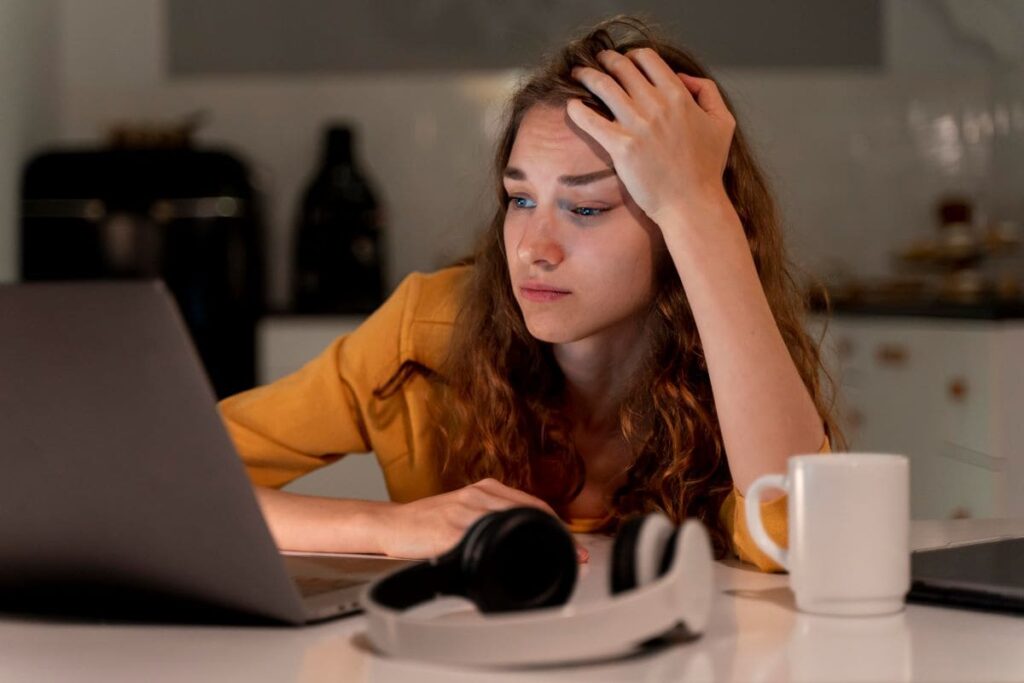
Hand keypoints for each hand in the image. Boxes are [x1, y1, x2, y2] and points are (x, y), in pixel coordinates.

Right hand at [377, 478, 588, 562]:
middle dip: (556, 536)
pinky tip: (516, 566)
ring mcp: (464, 512)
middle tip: (576, 556)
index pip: (534, 505)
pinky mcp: (449, 531)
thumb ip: (493, 519)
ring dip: (537, 546)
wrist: (390, 525)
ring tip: (556, 562)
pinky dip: (504, 555)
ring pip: (512, 527)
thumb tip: (525, 540)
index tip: (575, 545)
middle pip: (530, 515)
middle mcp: (478, 496)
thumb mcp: (465, 512)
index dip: (558, 526)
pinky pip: (484, 543)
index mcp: (486, 489)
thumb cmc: (427, 523)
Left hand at [565, 48, 735, 225]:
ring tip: (578, 75)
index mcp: (679, 96)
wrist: (692, 203)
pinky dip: (577, 109)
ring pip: (603, 86)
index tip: (623, 62)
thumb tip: (683, 77)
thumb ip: (707, 92)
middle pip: (621, 68)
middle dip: (606, 61)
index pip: (647, 59)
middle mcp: (657, 105)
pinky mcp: (621, 147)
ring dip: (587, 76)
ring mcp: (638, 125)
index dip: (632, 56)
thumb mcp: (723, 122)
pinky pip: (591, 120)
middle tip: (597, 63)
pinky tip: (571, 106)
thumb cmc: (708, 168)